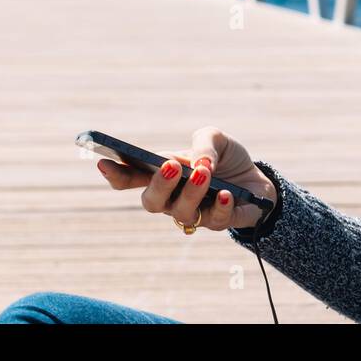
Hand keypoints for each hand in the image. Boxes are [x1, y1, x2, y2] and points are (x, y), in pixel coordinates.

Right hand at [96, 125, 277, 232]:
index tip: (103, 162)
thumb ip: (204, 142)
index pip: (130, 178)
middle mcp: (172, 198)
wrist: (256, 176)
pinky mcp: (220, 222)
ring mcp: (194, 214)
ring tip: (205, 172)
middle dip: (158, 185)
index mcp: (162, 174)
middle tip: (170, 166)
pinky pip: (215, 221)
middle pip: (151, 202)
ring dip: (191, 192)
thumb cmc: (225, 157)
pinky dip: (220, 206)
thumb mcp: (216, 137)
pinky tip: (225, 193)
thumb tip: (200, 162)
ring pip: (181, 214)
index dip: (115, 174)